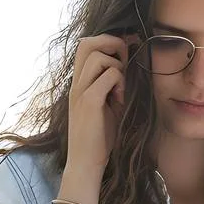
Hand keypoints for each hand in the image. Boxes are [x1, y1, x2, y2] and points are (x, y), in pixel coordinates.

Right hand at [66, 32, 137, 172]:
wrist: (85, 163)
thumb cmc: (99, 136)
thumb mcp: (107, 104)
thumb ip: (112, 83)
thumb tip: (127, 62)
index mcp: (79, 82)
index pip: (86, 44)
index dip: (108, 40)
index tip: (126, 52)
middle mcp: (76, 83)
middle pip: (87, 42)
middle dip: (112, 44)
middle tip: (125, 63)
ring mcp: (80, 92)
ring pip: (99, 57)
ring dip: (117, 67)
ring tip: (120, 88)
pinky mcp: (88, 102)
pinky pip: (107, 76)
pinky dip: (119, 82)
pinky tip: (120, 99)